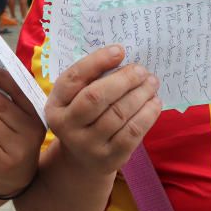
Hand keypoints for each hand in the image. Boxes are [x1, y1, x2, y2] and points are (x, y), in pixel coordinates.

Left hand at [0, 67, 45, 194]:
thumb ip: (8, 102)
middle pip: (1, 106)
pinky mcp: (4, 163)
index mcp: (36, 115)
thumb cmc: (14, 139)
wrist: (17, 175)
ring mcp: (19, 149)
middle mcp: (31, 131)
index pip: (19, 92)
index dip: (1, 79)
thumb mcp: (20, 121)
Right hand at [47, 45, 160, 174]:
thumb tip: (120, 55)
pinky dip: (147, 114)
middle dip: (123, 79)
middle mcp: (67, 126)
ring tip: (151, 83)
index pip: (74, 78)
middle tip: (141, 70)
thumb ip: (91, 79)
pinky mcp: (109, 158)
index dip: (97, 62)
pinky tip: (154, 102)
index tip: (119, 50)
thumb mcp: (75, 99)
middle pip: (96, 97)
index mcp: (56, 105)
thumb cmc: (83, 118)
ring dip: (140, 94)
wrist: (82, 159)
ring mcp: (87, 145)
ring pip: (118, 114)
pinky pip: (132, 133)